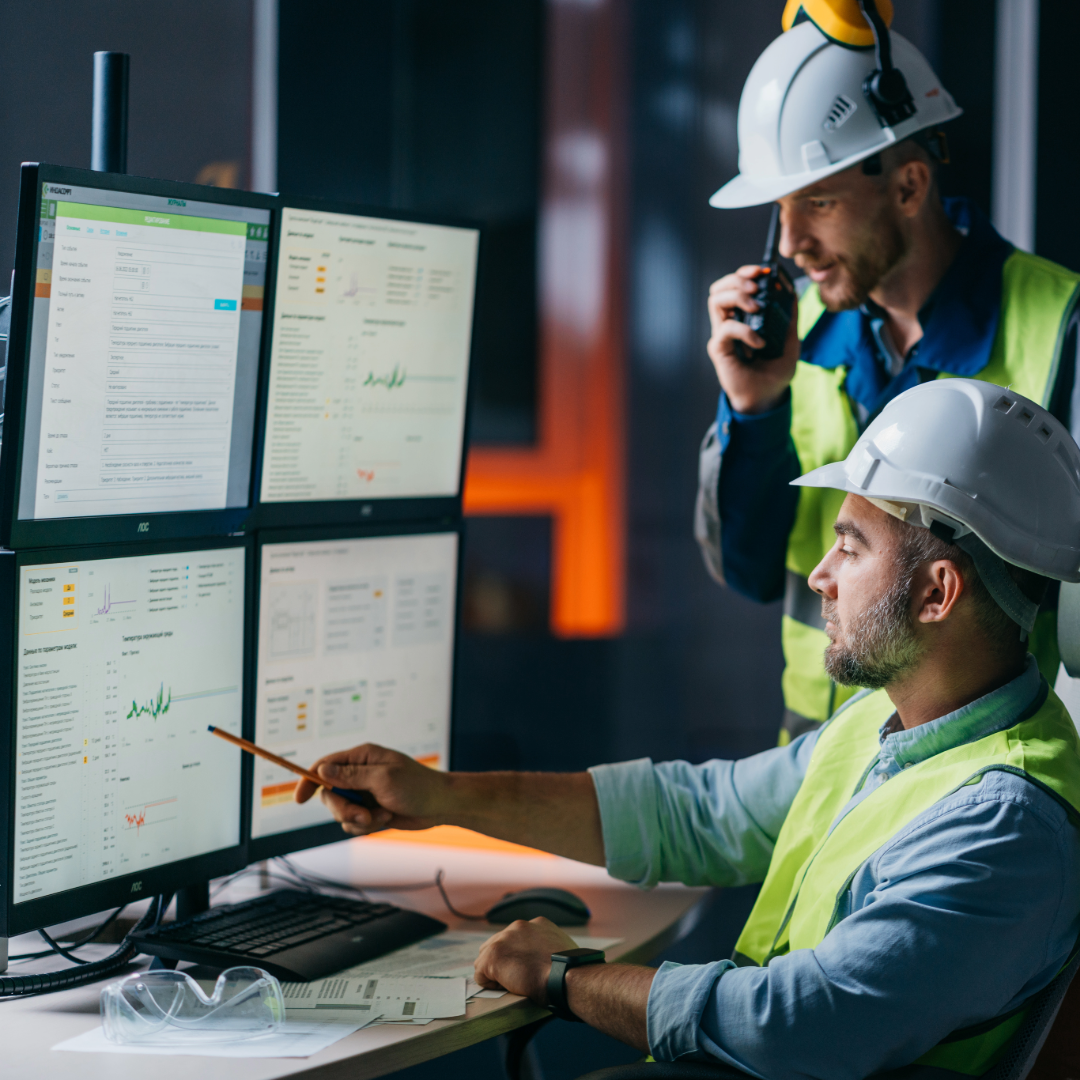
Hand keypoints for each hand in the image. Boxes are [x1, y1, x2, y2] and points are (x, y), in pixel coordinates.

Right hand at [294, 743, 450, 834]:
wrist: (440, 806)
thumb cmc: (417, 786)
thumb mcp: (383, 779)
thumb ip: (351, 775)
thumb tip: (322, 769)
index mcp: (362, 757)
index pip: (325, 765)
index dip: (309, 780)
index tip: (299, 799)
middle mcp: (359, 773)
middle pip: (330, 793)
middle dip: (343, 809)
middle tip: (362, 816)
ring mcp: (364, 793)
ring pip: (340, 811)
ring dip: (358, 819)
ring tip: (381, 816)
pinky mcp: (370, 809)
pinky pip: (353, 823)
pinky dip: (367, 825)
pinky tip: (386, 818)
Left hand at [474, 918, 578, 1002]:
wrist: (565, 976)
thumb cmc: (570, 971)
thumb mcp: (564, 950)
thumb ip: (551, 948)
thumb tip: (548, 959)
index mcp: (538, 924)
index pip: (517, 937)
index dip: (518, 955)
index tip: (525, 968)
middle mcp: (519, 926)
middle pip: (498, 943)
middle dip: (503, 960)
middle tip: (515, 978)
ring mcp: (504, 939)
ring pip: (486, 957)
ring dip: (496, 971)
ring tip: (511, 985)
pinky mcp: (493, 955)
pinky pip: (480, 973)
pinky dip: (489, 983)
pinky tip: (504, 988)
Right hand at [706, 264, 798, 413]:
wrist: (767, 397)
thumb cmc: (775, 371)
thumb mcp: (790, 339)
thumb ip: (789, 316)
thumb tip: (792, 290)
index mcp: (744, 316)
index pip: (736, 285)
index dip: (747, 272)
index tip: (765, 271)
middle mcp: (730, 322)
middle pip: (720, 287)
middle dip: (738, 279)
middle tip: (756, 286)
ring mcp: (722, 334)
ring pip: (715, 300)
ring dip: (737, 296)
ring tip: (756, 306)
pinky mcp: (719, 348)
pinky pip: (727, 329)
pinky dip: (745, 331)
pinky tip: (759, 343)